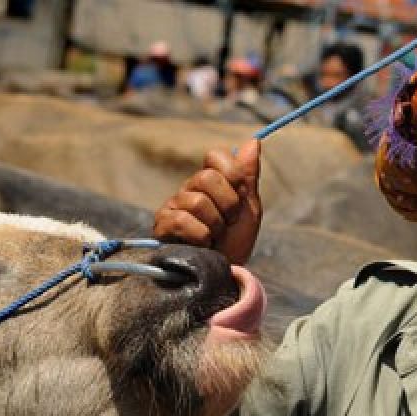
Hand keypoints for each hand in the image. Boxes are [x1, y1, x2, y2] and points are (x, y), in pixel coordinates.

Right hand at [154, 138, 262, 265]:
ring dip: (215, 226)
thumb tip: (254, 141)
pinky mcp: (162, 226)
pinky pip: (182, 220)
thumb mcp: (248, 209)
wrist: (224, 274)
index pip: (215, 156)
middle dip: (228, 205)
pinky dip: (200, 237)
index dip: (232, 174)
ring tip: (215, 238)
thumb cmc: (235, 243)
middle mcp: (189, 189)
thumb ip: (248, 177)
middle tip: (228, 223)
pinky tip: (201, 246)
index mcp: (210, 181)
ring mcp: (173, 206)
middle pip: (207, 178)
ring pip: (197, 202)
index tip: (240, 197)